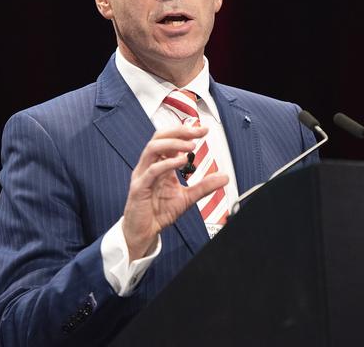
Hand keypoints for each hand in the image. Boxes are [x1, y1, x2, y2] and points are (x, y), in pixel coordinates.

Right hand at [122, 125, 228, 260]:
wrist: (144, 232)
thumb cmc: (159, 212)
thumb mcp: (188, 197)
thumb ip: (204, 186)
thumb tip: (224, 177)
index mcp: (160, 164)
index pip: (170, 139)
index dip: (186, 132)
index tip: (203, 130)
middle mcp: (149, 166)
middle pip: (159, 137)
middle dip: (180, 131)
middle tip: (198, 132)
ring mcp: (142, 175)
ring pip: (152, 148)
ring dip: (173, 144)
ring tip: (191, 146)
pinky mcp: (139, 188)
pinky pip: (151, 171)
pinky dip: (167, 163)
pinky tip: (181, 161)